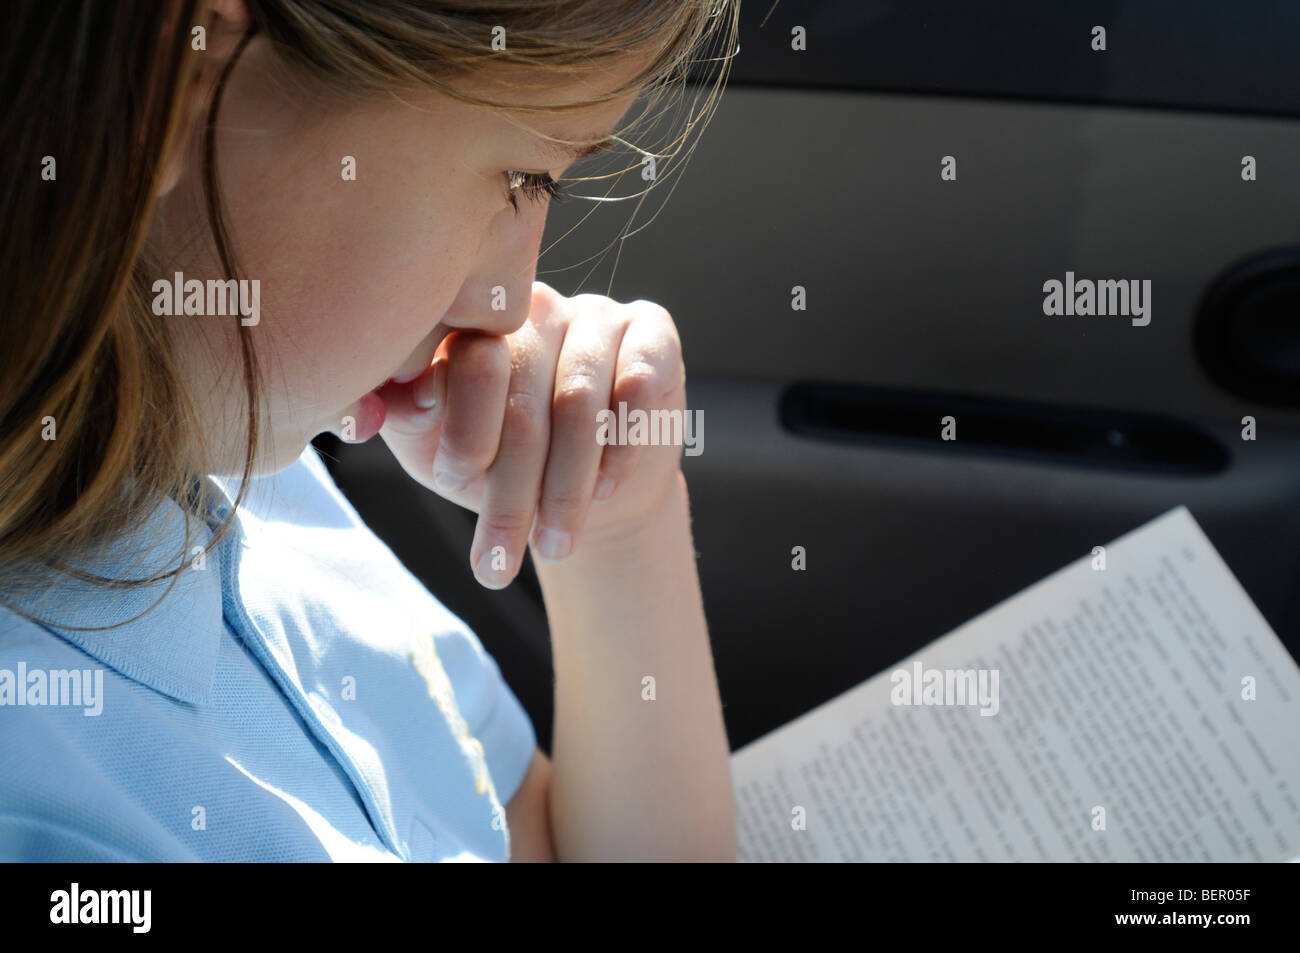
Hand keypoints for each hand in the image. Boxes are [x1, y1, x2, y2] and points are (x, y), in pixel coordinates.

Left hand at [375, 281, 687, 587]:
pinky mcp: (653, 331)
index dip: (464, 434)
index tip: (454, 487)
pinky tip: (605, 488)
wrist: (595, 491)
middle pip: (522, 395)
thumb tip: (396, 405)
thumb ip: (405, 418)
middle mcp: (533, 306)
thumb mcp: (439, 450)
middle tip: (499, 559)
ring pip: (579, 400)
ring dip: (566, 486)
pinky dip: (621, 447)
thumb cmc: (506, 466)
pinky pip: (637, 385)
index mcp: (474, 320)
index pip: (467, 364)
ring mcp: (597, 312)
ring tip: (555, 545)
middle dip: (511, 488)